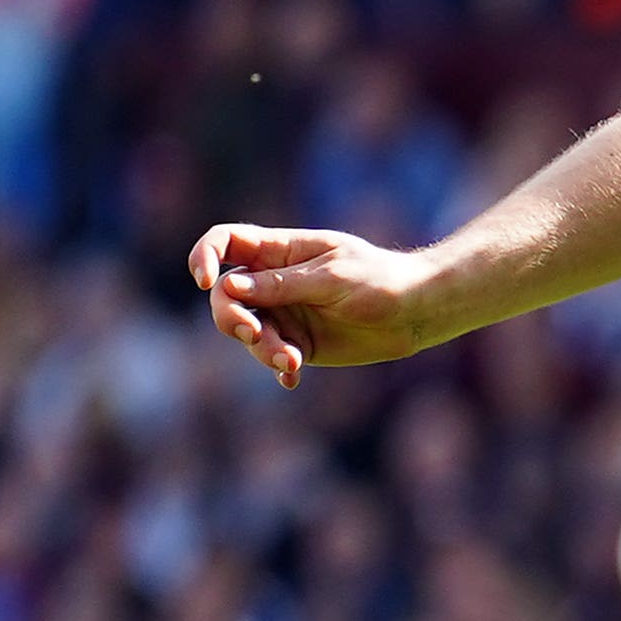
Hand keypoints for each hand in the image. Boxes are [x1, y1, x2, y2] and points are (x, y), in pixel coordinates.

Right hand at [192, 224, 444, 387]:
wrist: (416, 312)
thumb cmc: (380, 281)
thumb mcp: (332, 278)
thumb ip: (283, 285)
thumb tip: (231, 287)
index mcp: (280, 250)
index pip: (225, 242)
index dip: (204, 257)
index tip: (204, 281)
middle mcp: (273, 281)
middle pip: (225, 296)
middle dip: (230, 316)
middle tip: (252, 333)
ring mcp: (284, 312)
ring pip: (246, 331)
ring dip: (261, 348)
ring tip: (291, 360)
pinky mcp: (298, 342)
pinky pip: (272, 356)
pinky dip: (278, 367)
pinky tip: (292, 378)